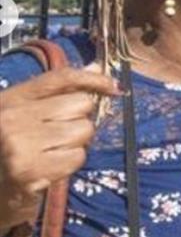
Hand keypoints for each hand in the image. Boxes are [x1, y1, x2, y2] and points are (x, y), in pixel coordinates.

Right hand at [0, 67, 119, 230]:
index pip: (60, 77)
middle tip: (59, 135)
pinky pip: (78, 156)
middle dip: (80, 120)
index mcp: (12, 99)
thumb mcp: (29, 114)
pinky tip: (51, 166)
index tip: (112, 86)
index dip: (91, 78)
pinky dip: (71, 163)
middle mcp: (12, 117)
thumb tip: (97, 68)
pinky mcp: (28, 169)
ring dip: (77, 143)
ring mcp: (18, 143)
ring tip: (53, 151)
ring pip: (84, 130)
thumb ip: (60, 92)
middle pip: (81, 104)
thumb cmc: (18, 147)